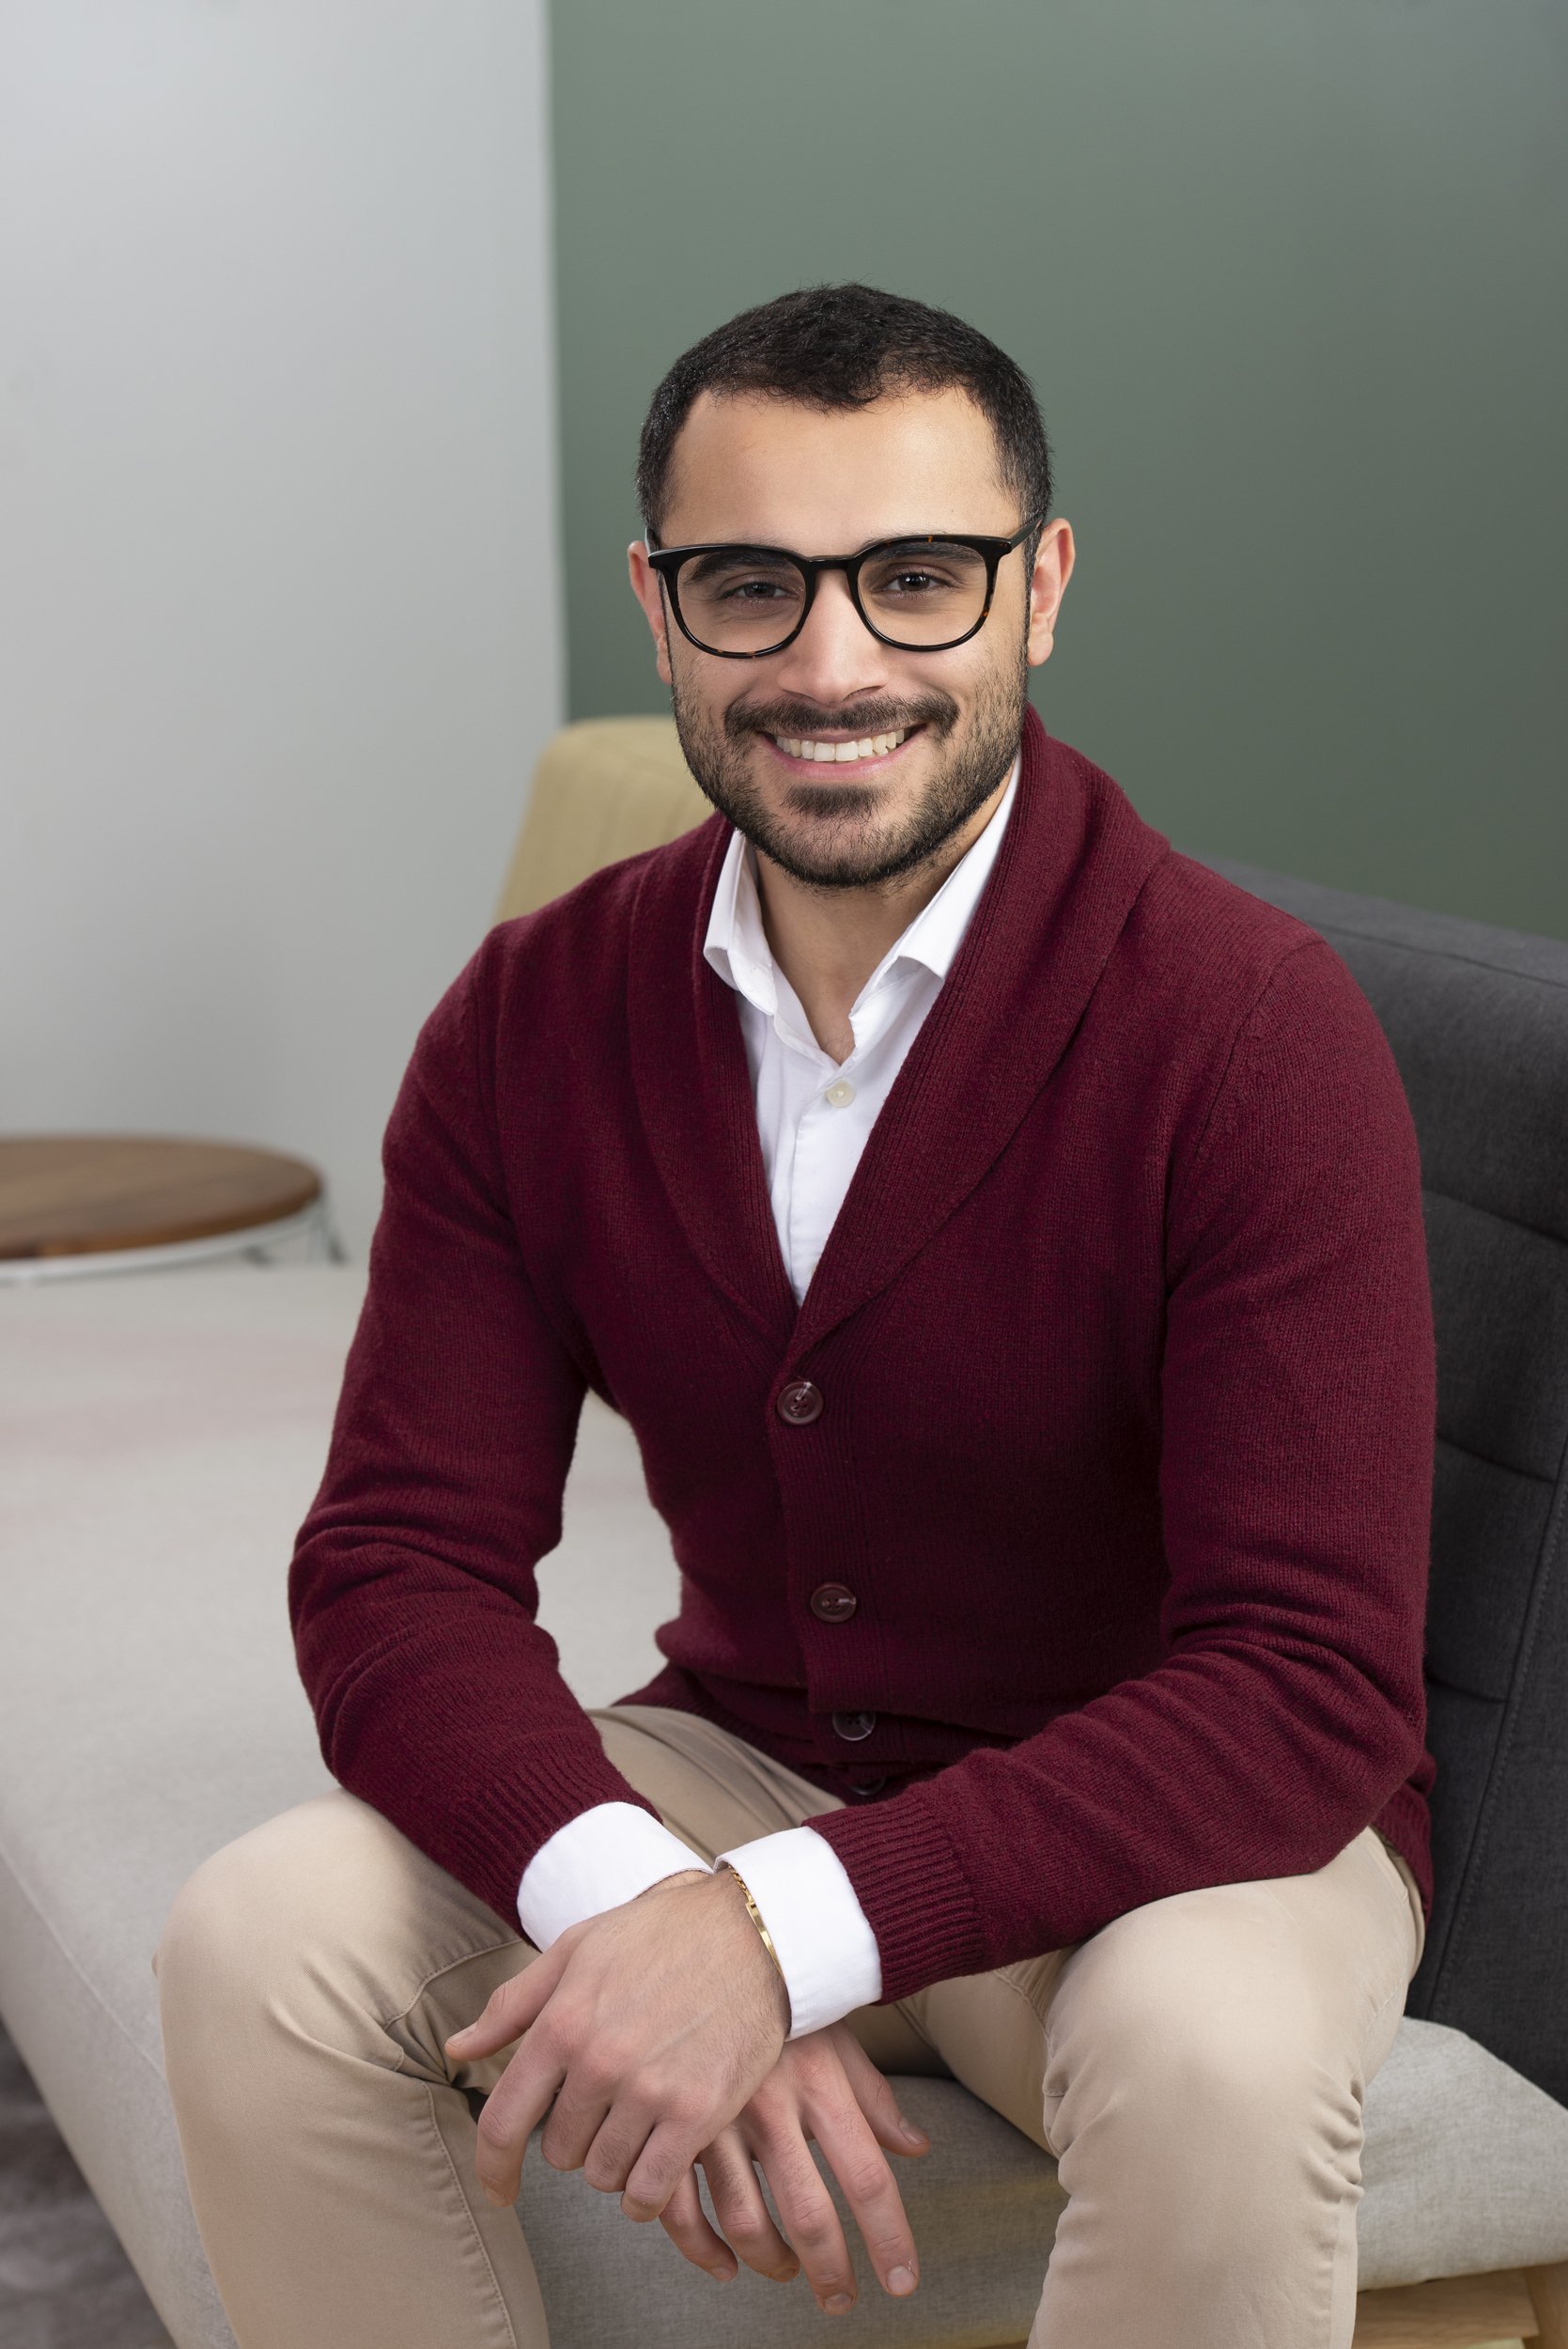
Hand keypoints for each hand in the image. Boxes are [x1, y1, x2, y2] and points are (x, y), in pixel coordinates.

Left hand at [444, 1867, 789, 2217]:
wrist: (753, 1930)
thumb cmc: (661, 1933)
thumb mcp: (578, 1949)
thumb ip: (514, 2005)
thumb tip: (459, 2048)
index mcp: (562, 2023)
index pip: (503, 2122)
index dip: (492, 2167)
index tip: (498, 2189)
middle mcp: (600, 2063)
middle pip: (559, 2152)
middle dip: (574, 2136)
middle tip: (605, 2105)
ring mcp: (650, 2092)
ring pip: (603, 2174)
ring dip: (613, 2160)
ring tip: (637, 2121)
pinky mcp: (698, 2113)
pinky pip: (651, 2191)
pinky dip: (646, 2191)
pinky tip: (657, 2163)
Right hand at [659, 2024, 929, 2317]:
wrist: (711, 1947)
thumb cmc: (781, 1995)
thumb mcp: (838, 2036)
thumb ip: (875, 2098)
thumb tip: (916, 2149)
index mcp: (819, 2084)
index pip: (867, 2179)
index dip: (889, 2239)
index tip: (901, 2281)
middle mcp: (770, 2105)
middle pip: (809, 2214)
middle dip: (830, 2271)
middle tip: (841, 2299)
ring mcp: (715, 2118)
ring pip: (744, 2222)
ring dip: (771, 2262)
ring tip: (786, 2271)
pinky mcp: (670, 2125)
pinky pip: (679, 2209)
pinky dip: (702, 2250)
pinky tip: (725, 2263)